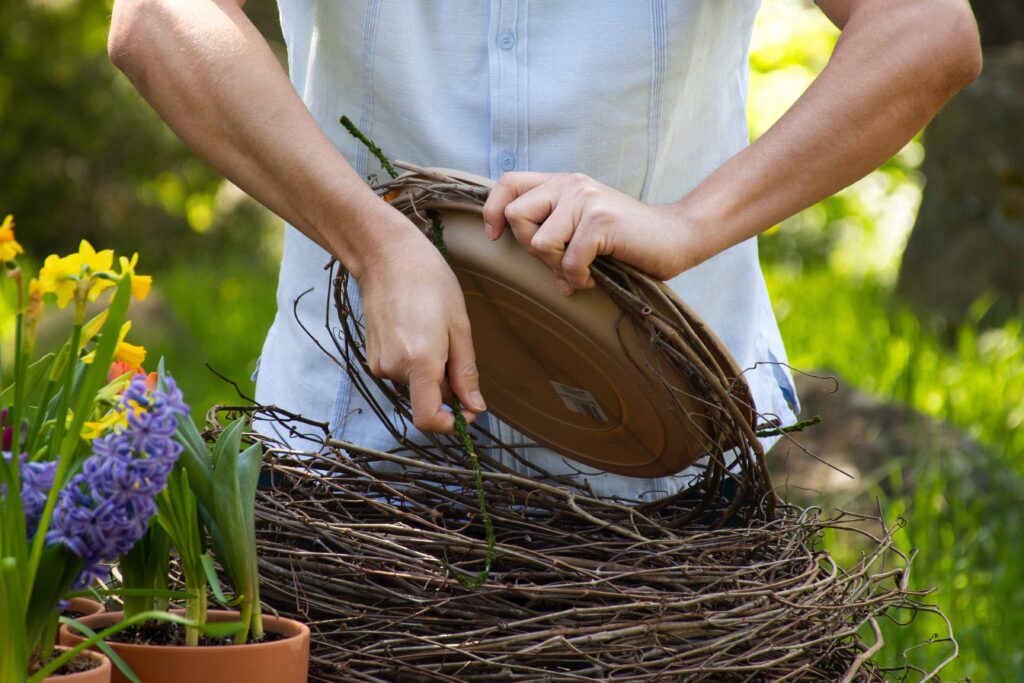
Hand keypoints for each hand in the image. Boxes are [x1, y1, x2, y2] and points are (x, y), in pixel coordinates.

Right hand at [355, 217, 485, 433]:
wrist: (387, 257)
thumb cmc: (429, 282)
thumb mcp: (459, 326)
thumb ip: (465, 372)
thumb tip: (475, 407)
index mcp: (419, 362)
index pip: (428, 419)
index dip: (451, 424)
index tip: (468, 413)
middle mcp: (394, 368)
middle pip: (428, 399)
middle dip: (447, 385)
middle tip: (454, 346)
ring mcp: (379, 364)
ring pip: (416, 385)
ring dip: (431, 371)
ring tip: (433, 332)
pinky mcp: (372, 358)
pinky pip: (403, 373)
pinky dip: (416, 363)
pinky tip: (417, 331)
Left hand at [482, 172, 703, 294]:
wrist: (676, 237)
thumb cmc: (626, 239)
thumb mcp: (582, 225)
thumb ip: (552, 229)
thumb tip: (516, 249)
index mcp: (562, 183)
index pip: (508, 182)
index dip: (492, 210)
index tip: (494, 236)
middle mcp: (571, 184)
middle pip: (516, 216)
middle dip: (530, 249)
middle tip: (560, 259)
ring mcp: (586, 200)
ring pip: (539, 242)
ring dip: (558, 266)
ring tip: (582, 268)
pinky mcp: (600, 221)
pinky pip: (569, 260)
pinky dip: (579, 278)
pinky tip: (595, 276)